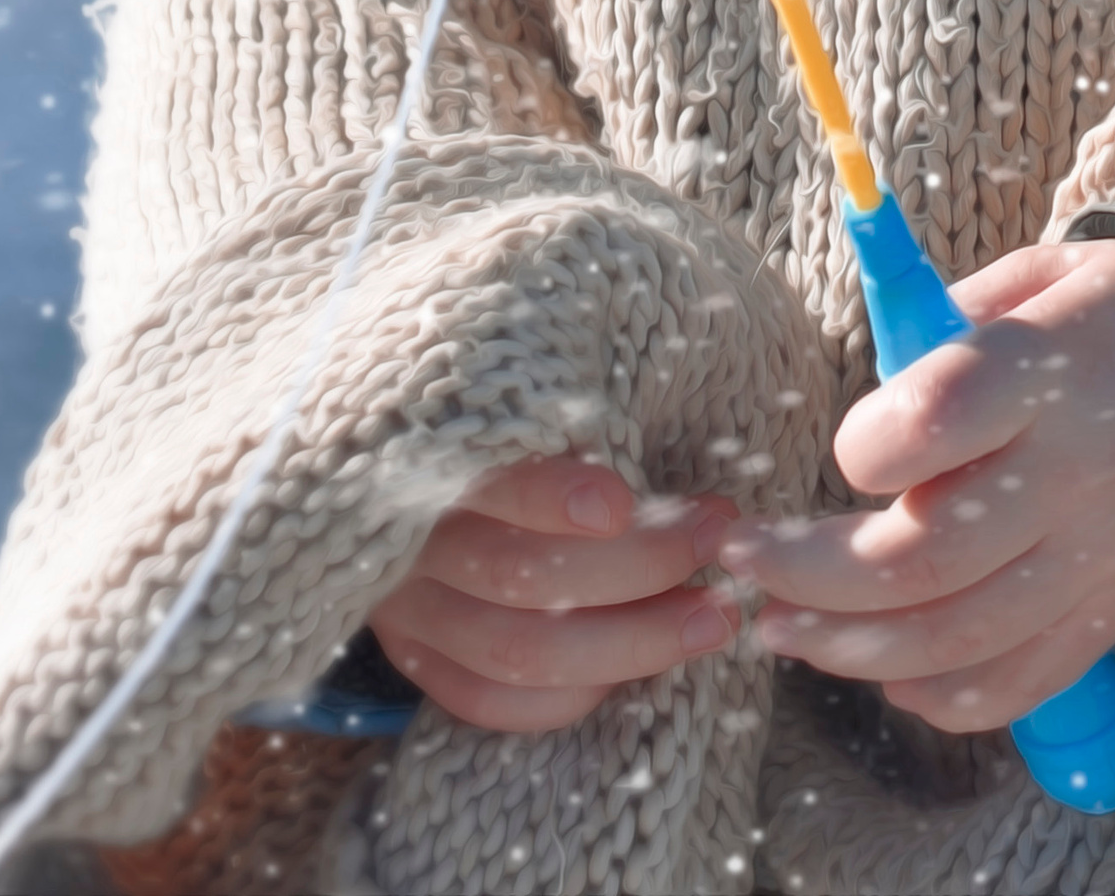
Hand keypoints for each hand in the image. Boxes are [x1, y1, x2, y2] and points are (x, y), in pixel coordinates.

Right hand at [370, 454, 740, 733]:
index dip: (552, 496)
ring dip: (631, 642)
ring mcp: (410, 615)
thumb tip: (681, 478)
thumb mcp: (523, 412)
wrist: (399, 489)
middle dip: (638, 568)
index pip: (491, 484)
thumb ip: (581, 435)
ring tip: (710, 619)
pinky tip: (636, 667)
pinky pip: (495, 702)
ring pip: (520, 652)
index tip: (622, 501)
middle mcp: (416, 547)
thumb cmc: (494, 437)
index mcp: (435, 464)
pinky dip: (574, 693)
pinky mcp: (420, 664)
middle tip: (715, 544)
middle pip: (522, 577)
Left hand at [720, 235, 1114, 732]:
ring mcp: (1098, 560)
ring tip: (782, 629)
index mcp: (1055, 368)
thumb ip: (953, 316)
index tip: (844, 448)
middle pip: (922, 556)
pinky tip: (882, 674)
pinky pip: (1014, 685)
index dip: (867, 446)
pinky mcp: (1113, 617)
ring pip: (953, 639)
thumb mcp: (1053, 274)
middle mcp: (1076, 474)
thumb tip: (867, 373)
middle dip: (810, 572)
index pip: (938, 420)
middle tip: (746, 562)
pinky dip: (937, 697)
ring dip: (847, 648)